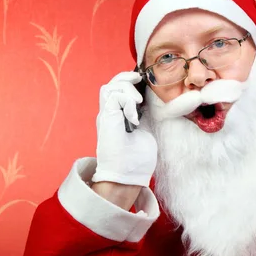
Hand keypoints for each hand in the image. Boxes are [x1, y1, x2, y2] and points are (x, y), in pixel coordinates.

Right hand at [92, 72, 156, 187]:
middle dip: (125, 78)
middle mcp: (109, 115)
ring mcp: (106, 116)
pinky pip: (113, 95)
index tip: (145, 85)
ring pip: (108, 87)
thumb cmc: (136, 160)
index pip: (117, 91)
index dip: (129, 83)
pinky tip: (135, 115)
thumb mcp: (144, 132)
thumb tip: (149, 105)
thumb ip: (143, 117)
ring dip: (126, 87)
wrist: (127, 177)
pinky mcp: (106, 119)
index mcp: (117, 118)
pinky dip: (127, 99)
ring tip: (138, 102)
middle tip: (140, 80)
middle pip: (110, 85)